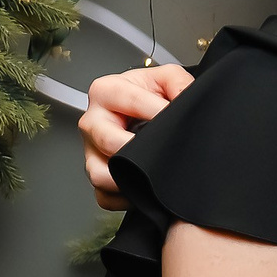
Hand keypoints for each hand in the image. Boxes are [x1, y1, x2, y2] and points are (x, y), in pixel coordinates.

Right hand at [80, 64, 194, 208]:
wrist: (144, 111)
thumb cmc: (149, 94)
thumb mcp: (166, 78)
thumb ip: (179, 83)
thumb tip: (186, 101)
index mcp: (106, 91)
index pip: (130, 102)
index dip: (158, 111)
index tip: (176, 122)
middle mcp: (93, 121)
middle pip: (108, 141)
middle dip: (139, 149)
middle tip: (162, 152)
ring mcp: (90, 150)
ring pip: (100, 174)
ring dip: (128, 178)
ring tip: (152, 174)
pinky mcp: (96, 173)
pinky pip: (103, 195)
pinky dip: (123, 198)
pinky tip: (141, 188)